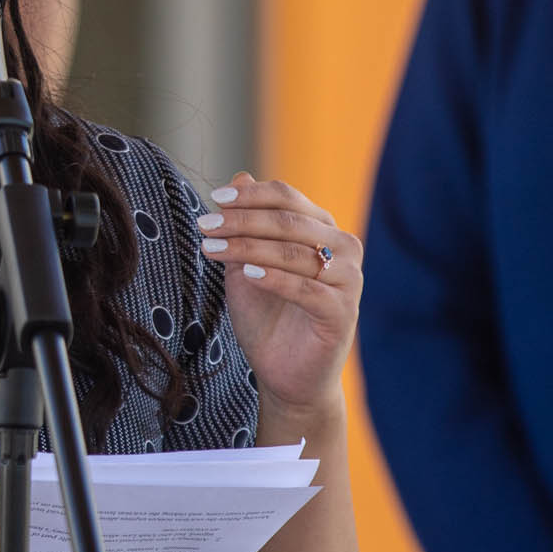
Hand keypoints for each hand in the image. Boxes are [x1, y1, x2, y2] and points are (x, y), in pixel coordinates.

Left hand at [197, 174, 360, 410]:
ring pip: (294, 252)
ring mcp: (348, 280)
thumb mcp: (246, 266)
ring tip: (211, 248)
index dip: (249, 196)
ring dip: (248, 247)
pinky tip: (247, 274)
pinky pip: (307, 288)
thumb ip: (245, 226)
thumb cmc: (267, 317)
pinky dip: (275, 278)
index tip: (213, 199)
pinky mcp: (342, 312)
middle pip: (289, 221)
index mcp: (323, 230)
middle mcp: (343, 248)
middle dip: (241, 221)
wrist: (286, 375)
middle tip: (204, 225)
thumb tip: (239, 175)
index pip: (287, 198)